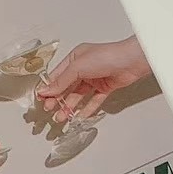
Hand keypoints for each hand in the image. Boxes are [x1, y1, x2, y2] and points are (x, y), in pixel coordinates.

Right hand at [35, 35, 150, 121]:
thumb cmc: (107, 56)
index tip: (41, 100)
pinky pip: (92, 101)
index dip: (48, 88)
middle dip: (57, 100)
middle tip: (49, 111)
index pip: (57, 76)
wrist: (132, 61)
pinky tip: (78, 117)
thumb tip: (46, 91)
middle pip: (66, 88)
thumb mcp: (78, 67)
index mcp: (75, 59)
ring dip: (68, 107)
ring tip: (61, 118)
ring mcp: (94, 79)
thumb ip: (61, 81)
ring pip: (77, 96)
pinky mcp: (104, 88)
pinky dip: (85, 110)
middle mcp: (84, 68)